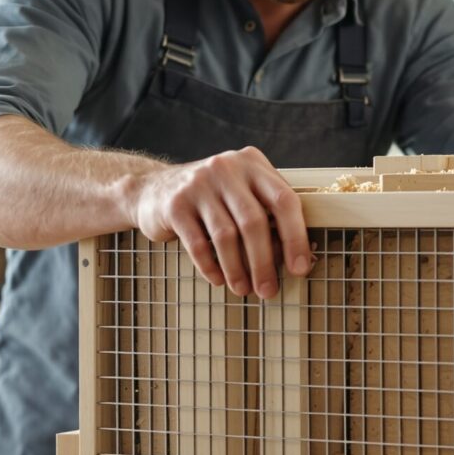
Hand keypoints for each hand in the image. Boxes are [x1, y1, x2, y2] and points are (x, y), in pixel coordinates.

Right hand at [131, 147, 311, 297]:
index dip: (296, 237)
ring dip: (238, 269)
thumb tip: (295, 258)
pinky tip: (218, 280)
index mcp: (252, 163)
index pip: (284, 200)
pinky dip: (210, 267)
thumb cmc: (210, 199)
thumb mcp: (240, 192)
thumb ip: (267, 213)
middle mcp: (227, 168)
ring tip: (244, 290)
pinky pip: (198, 244)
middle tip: (268, 290)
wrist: (153, 189)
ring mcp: (199, 184)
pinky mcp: (176, 205)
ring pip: (226, 236)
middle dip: (264, 262)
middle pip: (254, 221)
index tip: (300, 268)